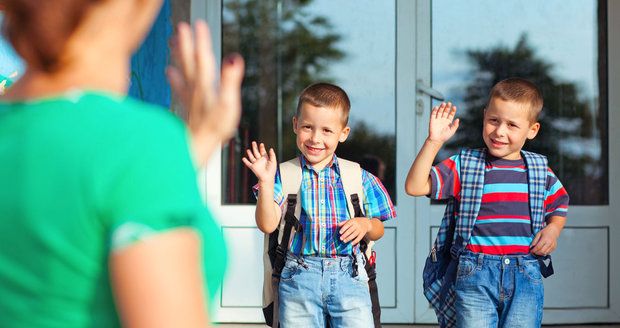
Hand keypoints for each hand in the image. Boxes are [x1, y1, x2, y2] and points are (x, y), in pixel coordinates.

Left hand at [167, 20, 244, 165]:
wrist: (195, 149)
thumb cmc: (214, 129)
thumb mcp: (228, 105)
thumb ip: (230, 81)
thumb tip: (234, 57)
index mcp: (205, 85)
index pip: (204, 58)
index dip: (201, 40)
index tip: (198, 23)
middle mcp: (195, 89)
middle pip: (189, 61)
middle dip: (186, 43)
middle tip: (181, 26)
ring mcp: (190, 98)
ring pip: (182, 71)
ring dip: (178, 55)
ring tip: (172, 40)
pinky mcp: (188, 108)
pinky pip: (179, 87)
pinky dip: (174, 77)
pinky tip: (168, 71)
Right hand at [241, 141, 276, 183]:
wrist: (267, 177)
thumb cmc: (271, 170)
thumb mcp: (273, 161)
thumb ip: (272, 155)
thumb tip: (271, 149)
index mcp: (265, 159)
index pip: (263, 152)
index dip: (262, 148)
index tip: (261, 144)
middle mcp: (260, 160)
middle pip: (256, 152)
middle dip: (255, 147)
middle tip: (253, 142)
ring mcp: (256, 163)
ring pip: (252, 157)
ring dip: (250, 153)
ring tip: (248, 150)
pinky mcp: (253, 167)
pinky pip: (248, 163)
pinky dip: (245, 161)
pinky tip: (243, 158)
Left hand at [337, 217, 370, 244]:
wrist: (366, 223)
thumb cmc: (355, 222)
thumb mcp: (350, 220)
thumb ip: (344, 222)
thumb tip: (337, 225)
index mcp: (353, 221)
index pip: (347, 225)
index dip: (343, 229)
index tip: (340, 232)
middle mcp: (357, 225)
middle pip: (350, 230)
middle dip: (345, 235)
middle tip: (340, 238)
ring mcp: (360, 230)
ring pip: (354, 235)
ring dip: (349, 238)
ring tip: (344, 241)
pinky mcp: (362, 234)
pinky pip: (359, 238)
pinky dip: (355, 241)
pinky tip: (351, 244)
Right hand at [428, 102, 458, 143]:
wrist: (437, 140)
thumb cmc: (445, 136)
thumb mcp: (452, 131)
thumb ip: (455, 125)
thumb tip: (458, 119)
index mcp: (448, 121)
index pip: (451, 114)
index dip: (452, 110)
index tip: (454, 107)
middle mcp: (443, 119)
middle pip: (445, 111)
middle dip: (447, 107)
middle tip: (449, 103)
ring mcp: (437, 119)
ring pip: (440, 111)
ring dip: (441, 107)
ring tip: (443, 104)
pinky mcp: (432, 120)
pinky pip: (433, 114)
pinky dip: (434, 110)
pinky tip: (436, 107)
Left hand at [530, 224, 561, 255]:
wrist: (554, 230)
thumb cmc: (546, 231)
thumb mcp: (538, 234)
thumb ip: (534, 240)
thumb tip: (531, 246)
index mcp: (545, 239)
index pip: (538, 247)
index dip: (534, 250)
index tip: (531, 251)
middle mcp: (549, 243)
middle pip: (542, 251)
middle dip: (536, 253)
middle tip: (533, 252)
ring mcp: (552, 246)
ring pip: (545, 253)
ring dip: (540, 254)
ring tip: (536, 251)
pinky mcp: (554, 248)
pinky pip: (548, 253)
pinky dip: (544, 253)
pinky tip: (541, 250)